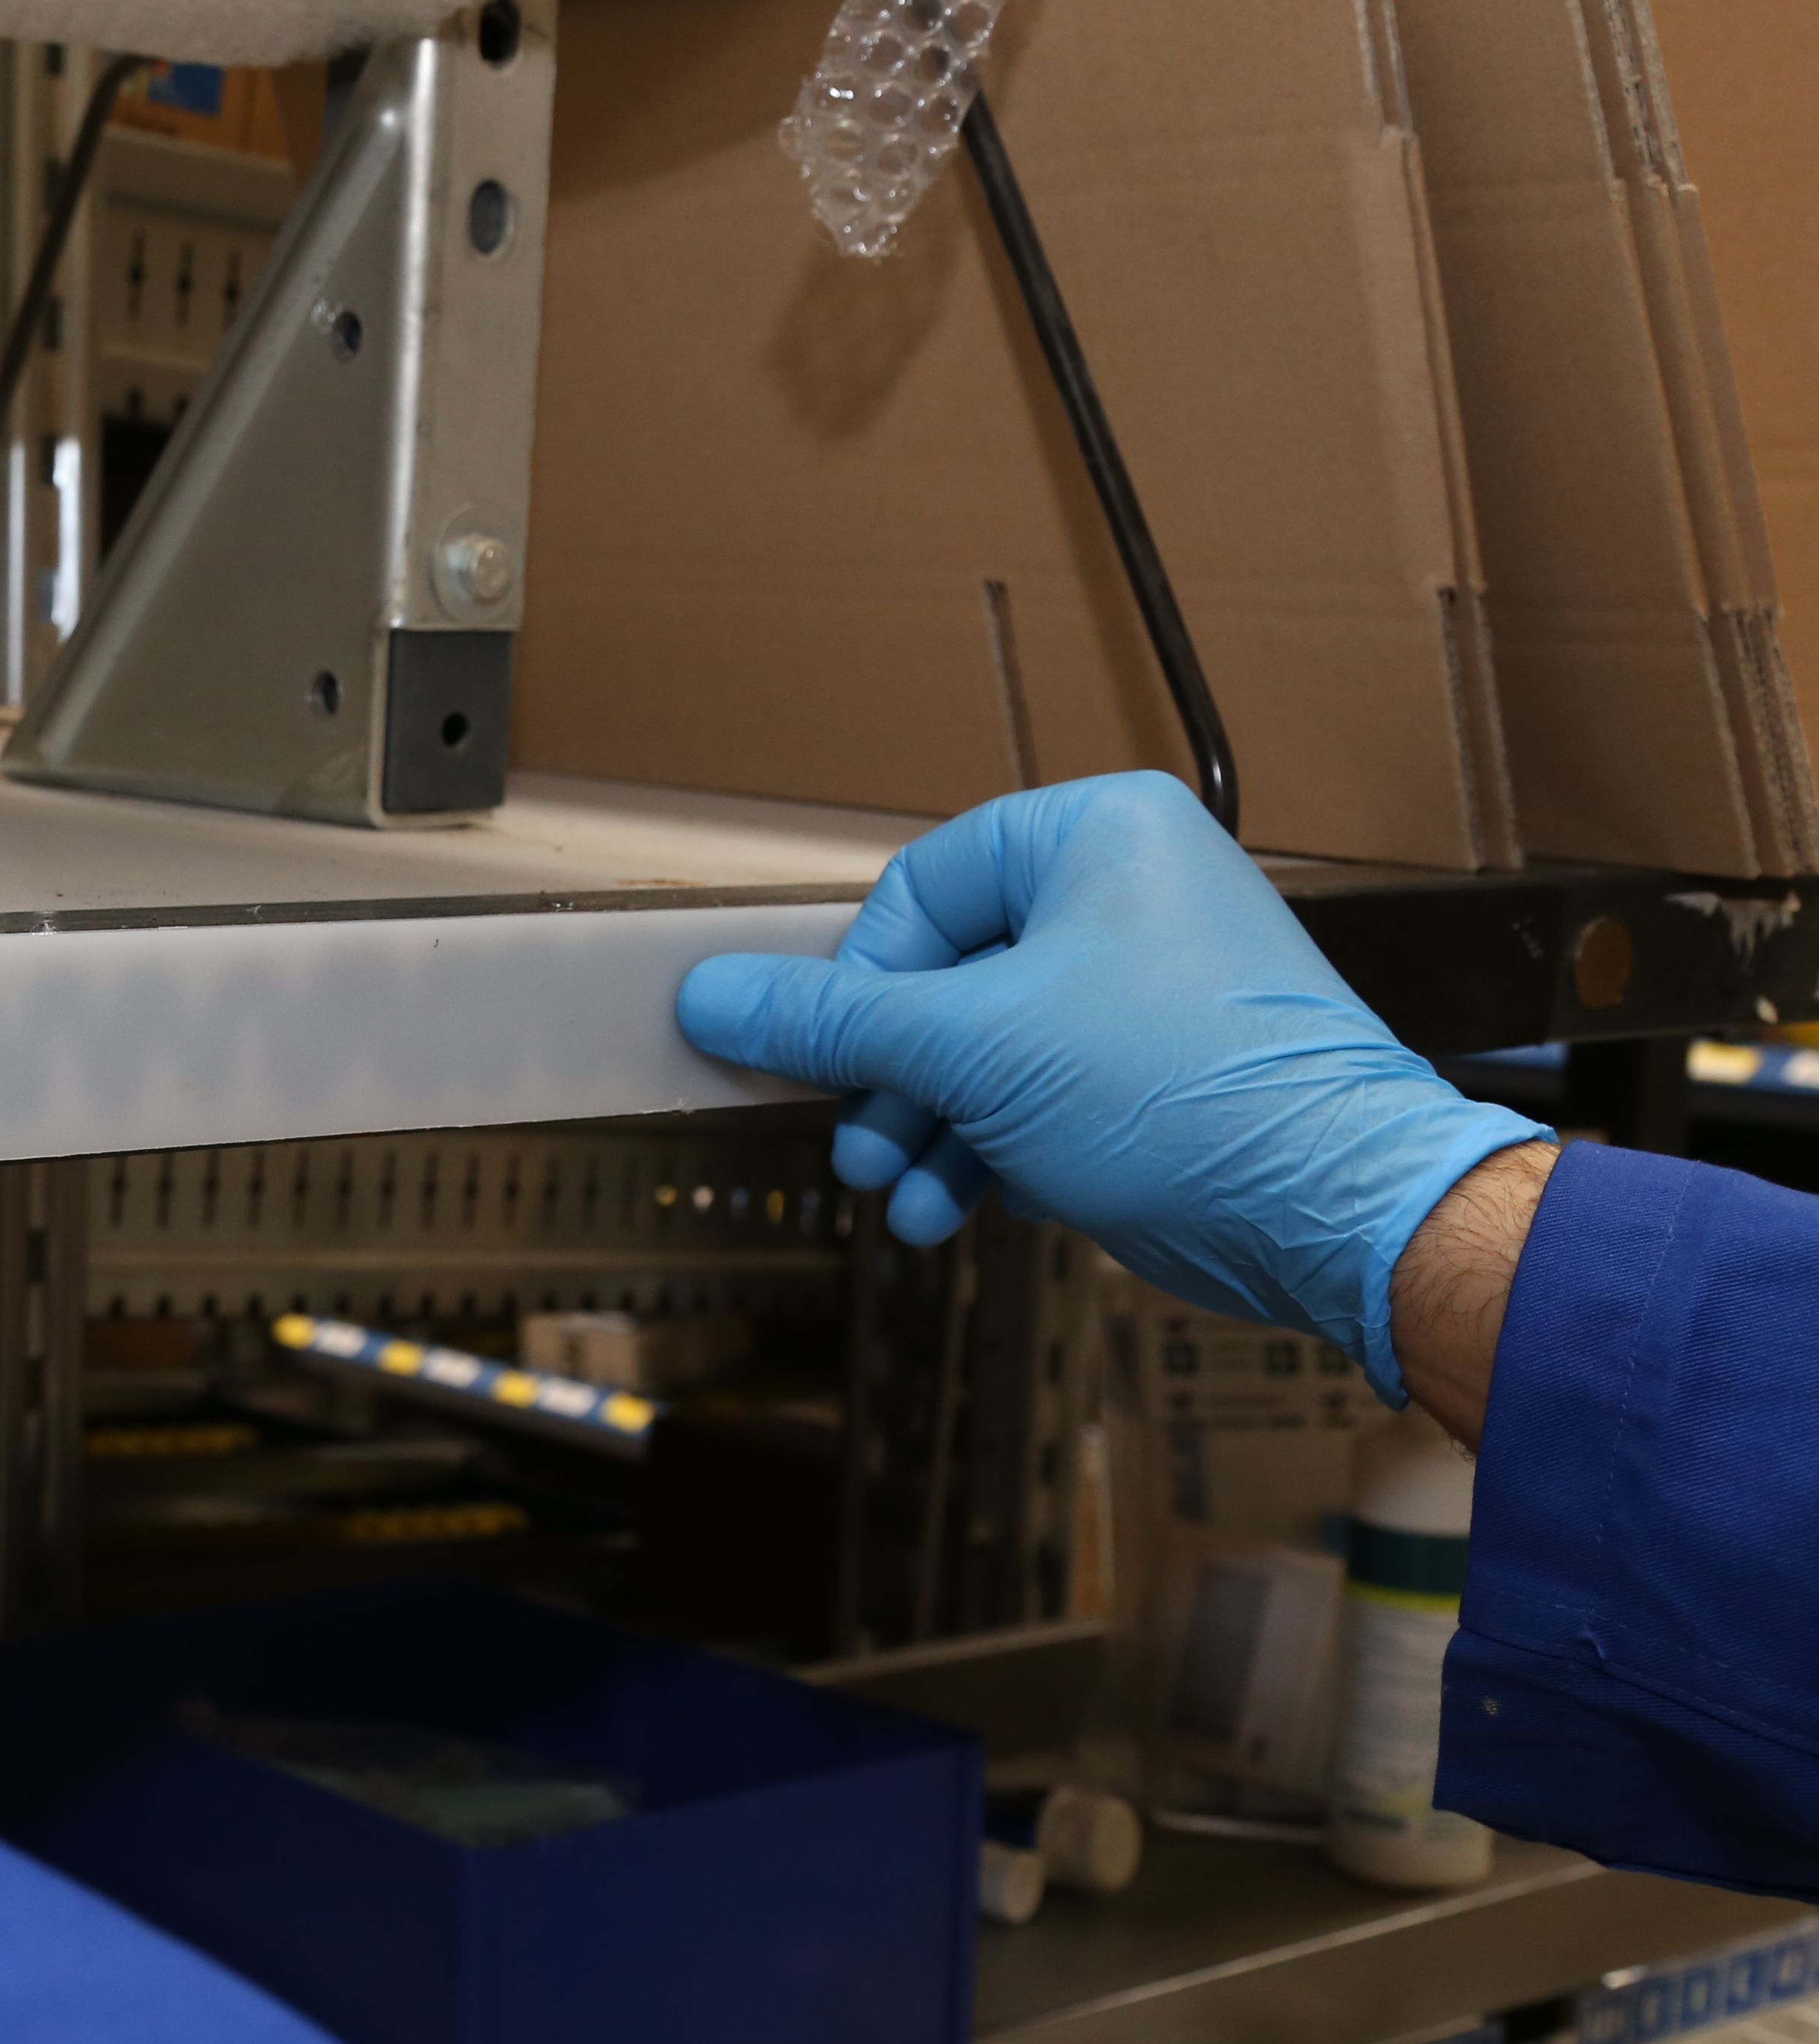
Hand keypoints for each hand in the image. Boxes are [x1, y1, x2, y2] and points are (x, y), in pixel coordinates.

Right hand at [673, 773, 1547, 1399]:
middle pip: (940, 977)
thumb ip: (831, 1023)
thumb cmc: (1188, 1091)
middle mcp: (1123, 892)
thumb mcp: (970, 1048)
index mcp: (1095, 834)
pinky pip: (1031, 1093)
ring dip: (928, 1131)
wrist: (1333, 1208)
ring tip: (905, 1198)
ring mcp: (1141, 984)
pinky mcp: (1152, 1069)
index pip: (916, 892)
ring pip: (979, 1048)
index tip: (828, 1064)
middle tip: (861, 1151)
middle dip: (891, 1082)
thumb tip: (709, 996)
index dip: (861, 989)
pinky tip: (957, 1209)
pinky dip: (986, 1151)